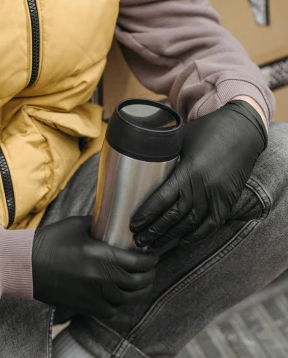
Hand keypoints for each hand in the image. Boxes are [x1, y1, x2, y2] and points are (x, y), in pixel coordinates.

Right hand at [32, 215, 157, 318]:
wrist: (27, 264)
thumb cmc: (51, 241)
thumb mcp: (77, 224)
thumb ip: (99, 224)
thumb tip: (114, 221)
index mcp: (101, 256)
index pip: (138, 263)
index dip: (151, 260)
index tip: (154, 255)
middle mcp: (101, 279)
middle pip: (137, 284)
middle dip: (149, 276)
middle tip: (151, 269)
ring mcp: (94, 295)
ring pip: (126, 299)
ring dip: (137, 291)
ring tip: (141, 282)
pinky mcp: (85, 306)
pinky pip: (111, 310)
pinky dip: (120, 304)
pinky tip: (120, 295)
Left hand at [130, 100, 266, 250]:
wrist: (242, 130)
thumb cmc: (207, 130)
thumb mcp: (181, 138)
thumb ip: (165, 152)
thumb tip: (140, 158)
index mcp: (187, 171)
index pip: (162, 199)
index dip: (147, 214)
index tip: (133, 224)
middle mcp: (202, 187)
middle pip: (173, 216)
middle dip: (154, 230)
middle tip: (138, 240)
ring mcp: (217, 196)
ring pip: (190, 223)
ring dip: (171, 236)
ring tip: (155, 245)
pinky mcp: (228, 200)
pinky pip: (211, 223)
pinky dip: (197, 234)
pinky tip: (183, 240)